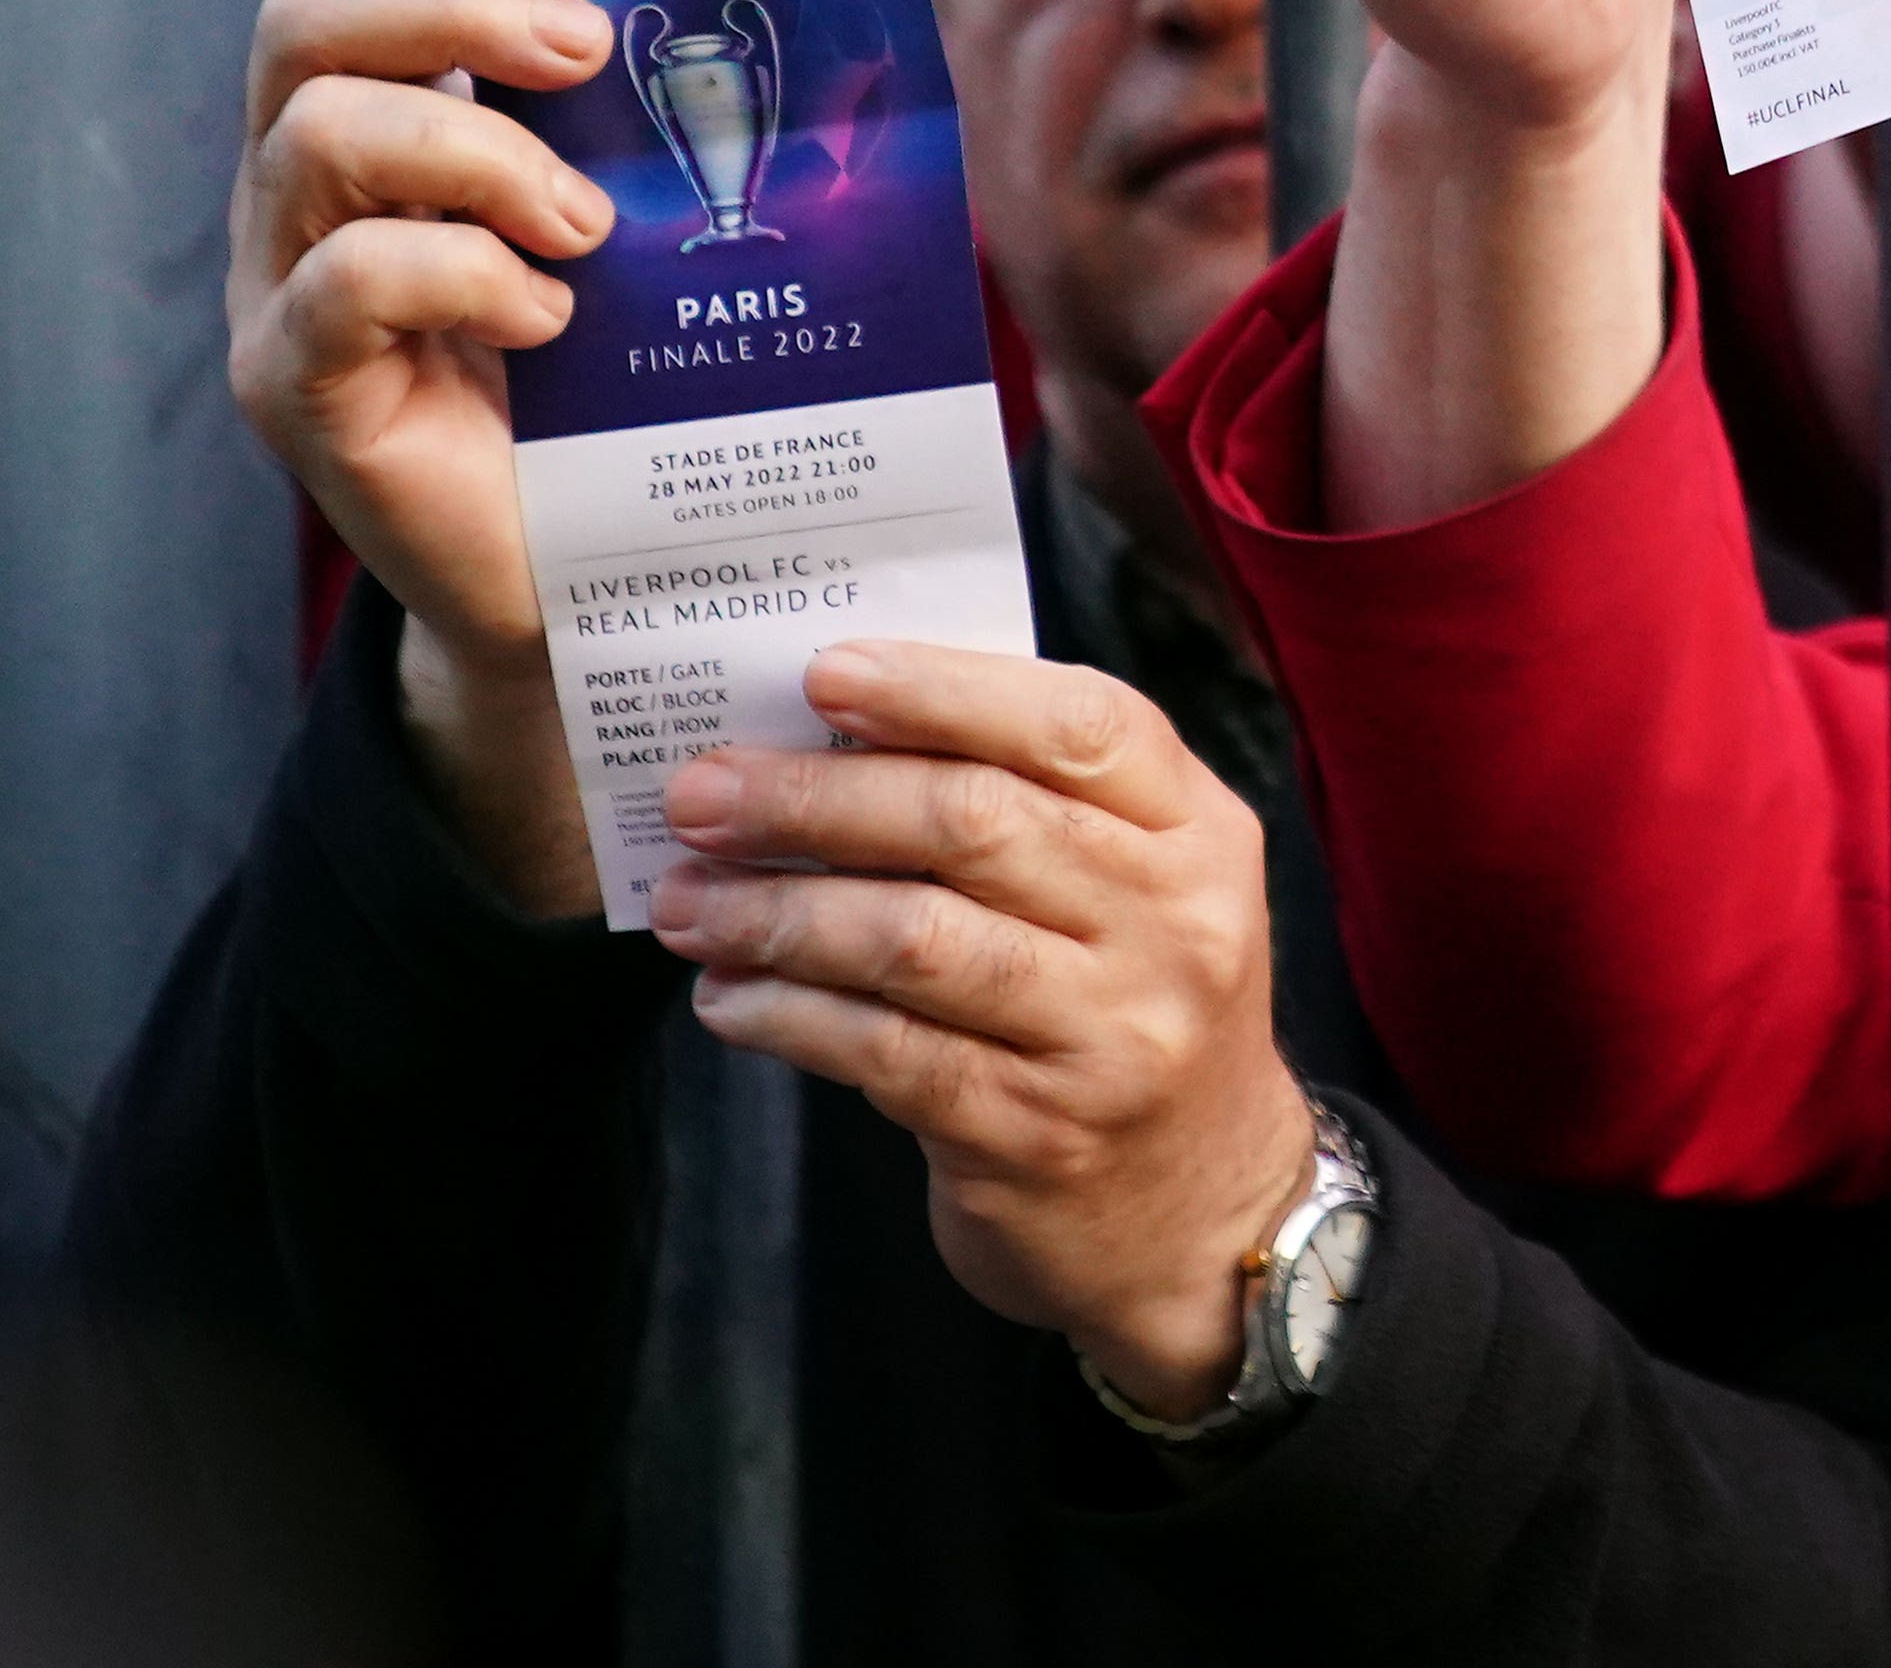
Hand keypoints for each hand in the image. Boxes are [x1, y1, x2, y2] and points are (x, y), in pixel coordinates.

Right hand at [228, 0, 625, 911]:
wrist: (597, 578)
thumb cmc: (631, 386)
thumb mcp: (656, 226)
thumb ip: (671, 120)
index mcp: (391, 121)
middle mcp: (308, 189)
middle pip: (305, 19)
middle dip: (456, 2)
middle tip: (585, 50)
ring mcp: (283, 287)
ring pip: (316, 134)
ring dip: (476, 150)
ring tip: (588, 225)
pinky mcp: (296, 388)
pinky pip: (341, 283)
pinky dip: (459, 275)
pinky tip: (549, 318)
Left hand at [657, 640, 1318, 1421]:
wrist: (1206, 1216)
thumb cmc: (1132, 1013)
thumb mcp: (1140, 893)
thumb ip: (1036, 809)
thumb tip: (833, 739)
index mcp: (1201, 836)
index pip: (1083, 725)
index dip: (947, 689)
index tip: (823, 674)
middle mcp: (1173, 927)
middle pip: (976, 823)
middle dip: (816, 797)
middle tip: (703, 792)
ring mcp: (1111, 1036)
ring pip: (914, 939)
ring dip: (776, 912)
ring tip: (684, 898)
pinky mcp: (1036, 1134)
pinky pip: (883, 1052)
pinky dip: (788, 1015)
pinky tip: (728, 996)